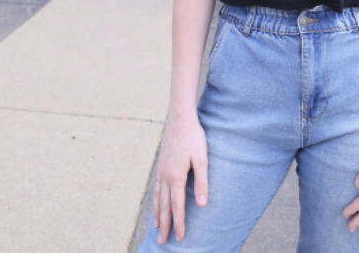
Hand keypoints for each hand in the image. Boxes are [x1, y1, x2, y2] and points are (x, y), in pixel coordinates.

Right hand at [152, 112, 208, 243]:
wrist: (179, 118)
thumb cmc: (194, 137)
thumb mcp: (202, 159)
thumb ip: (202, 182)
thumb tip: (202, 204)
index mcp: (176, 177)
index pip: (177, 206)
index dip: (179, 222)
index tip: (181, 237)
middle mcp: (166, 176)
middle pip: (164, 206)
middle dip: (165, 225)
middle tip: (163, 242)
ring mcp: (161, 171)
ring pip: (158, 198)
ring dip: (158, 214)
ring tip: (157, 227)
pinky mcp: (161, 164)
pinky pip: (156, 188)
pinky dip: (156, 199)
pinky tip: (156, 202)